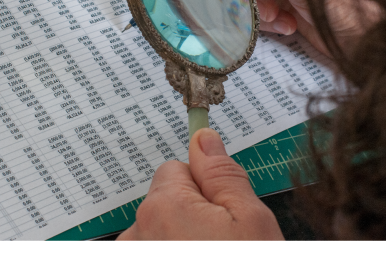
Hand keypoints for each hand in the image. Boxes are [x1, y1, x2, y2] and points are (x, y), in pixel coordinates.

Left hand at [117, 128, 283, 239]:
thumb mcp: (251, 221)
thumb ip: (224, 175)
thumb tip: (204, 138)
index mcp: (164, 206)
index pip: (178, 169)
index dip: (207, 189)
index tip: (225, 213)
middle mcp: (137, 232)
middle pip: (167, 200)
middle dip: (193, 214)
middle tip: (223, 242)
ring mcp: (134, 252)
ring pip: (160, 228)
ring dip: (181, 238)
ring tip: (212, 253)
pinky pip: (153, 245)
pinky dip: (171, 248)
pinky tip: (196, 257)